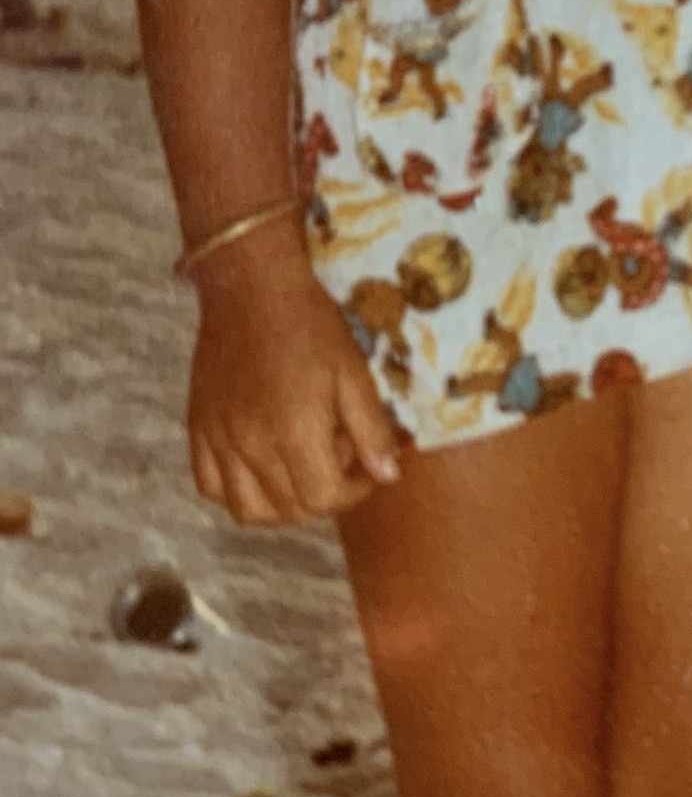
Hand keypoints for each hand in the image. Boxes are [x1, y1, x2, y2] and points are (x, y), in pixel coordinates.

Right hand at [186, 241, 400, 525]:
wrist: (252, 286)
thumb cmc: (311, 324)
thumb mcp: (353, 371)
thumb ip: (372, 430)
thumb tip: (389, 476)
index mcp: (294, 432)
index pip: (325, 498)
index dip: (355, 491)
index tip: (367, 469)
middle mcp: (251, 445)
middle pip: (291, 509)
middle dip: (324, 495)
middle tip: (338, 461)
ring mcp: (219, 440)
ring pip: (249, 510)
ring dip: (282, 506)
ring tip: (301, 472)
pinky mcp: (198, 429)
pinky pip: (210, 486)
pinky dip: (236, 491)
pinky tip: (259, 466)